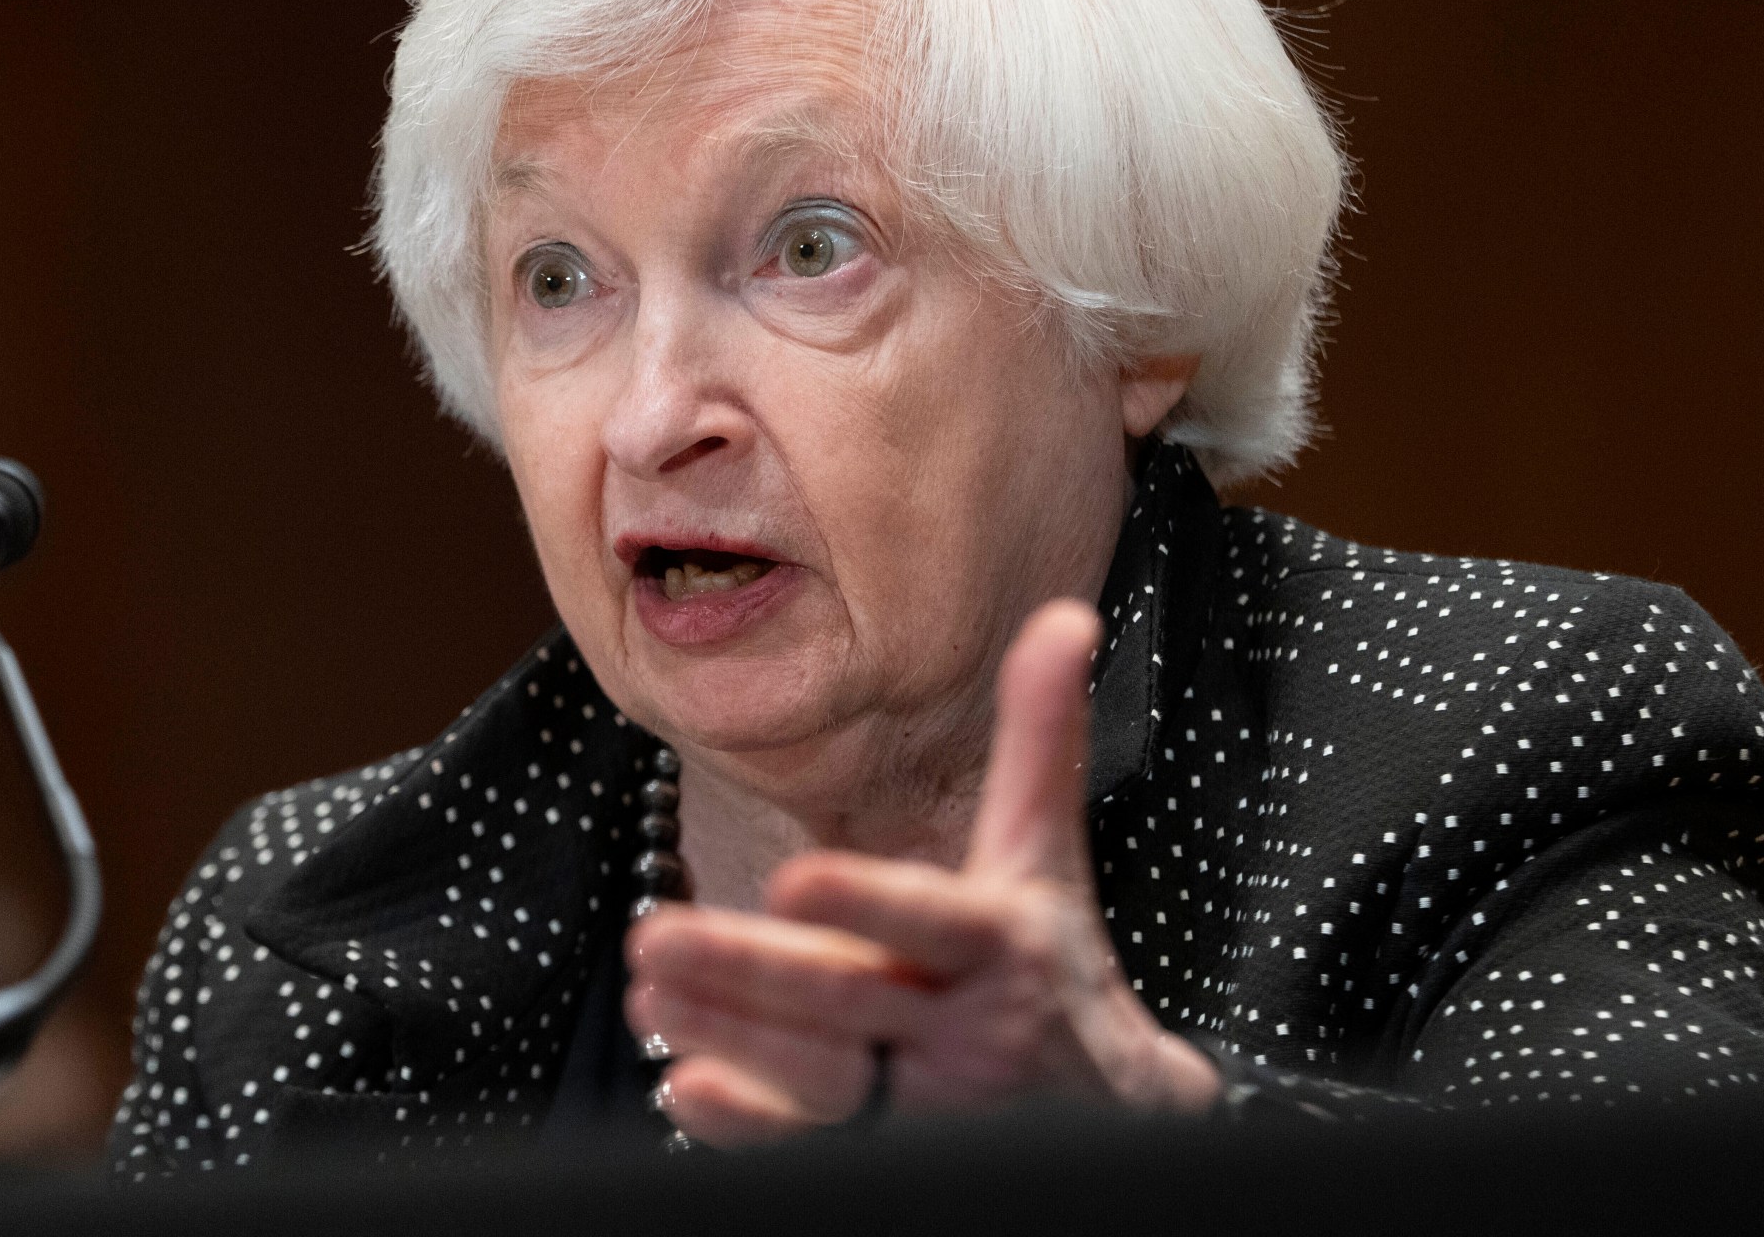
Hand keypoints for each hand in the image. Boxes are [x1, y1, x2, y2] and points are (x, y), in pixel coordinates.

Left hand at [624, 599, 1219, 1145]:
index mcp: (1001, 942)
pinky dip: (751, 1124)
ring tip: (648, 994)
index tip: (794, 880)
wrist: (1115, 1113)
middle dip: (751, 976)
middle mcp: (964, 1028)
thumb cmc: (1058, 957)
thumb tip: (1062, 614)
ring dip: (732, 1040)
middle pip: (850, 1002)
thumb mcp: (1049, 853)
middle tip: (653, 941)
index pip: (930, 920)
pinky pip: (814, 1143)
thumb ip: (1039, 741)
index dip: (867, 904)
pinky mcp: (889, 1149)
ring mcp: (925, 1101)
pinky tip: (682, 1090)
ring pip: (823, 1078)